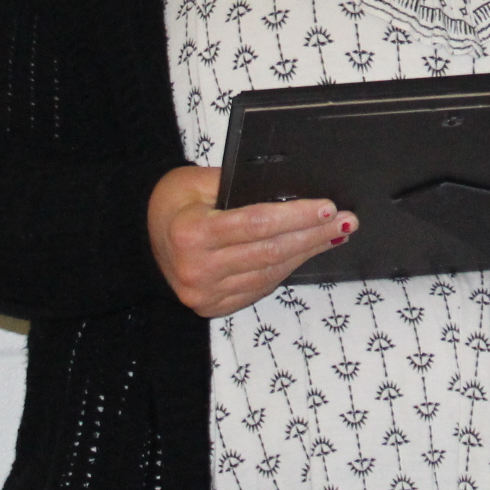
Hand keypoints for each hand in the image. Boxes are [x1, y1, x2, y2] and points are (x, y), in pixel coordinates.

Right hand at [147, 165, 352, 318]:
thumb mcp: (199, 182)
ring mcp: (204, 294)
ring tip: (335, 234)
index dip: (296, 216)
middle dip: (314, 234)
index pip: (256, 224)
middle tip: (346, 221)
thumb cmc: (175, 203)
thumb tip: (292, 186)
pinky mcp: (212, 307)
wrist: (142, 239)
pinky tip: (307, 252)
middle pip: (270, 251)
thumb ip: (239, 185)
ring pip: (270, 272)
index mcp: (192, 233)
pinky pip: (260, 286)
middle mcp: (196, 269)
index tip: (327, 206)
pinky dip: (287, 267)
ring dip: (307, 252)